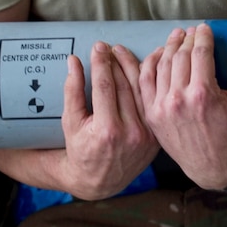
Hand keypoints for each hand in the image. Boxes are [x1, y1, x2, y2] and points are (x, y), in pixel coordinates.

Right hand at [59, 41, 159, 199]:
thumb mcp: (70, 122)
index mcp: (107, 130)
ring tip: (124, 52)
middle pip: (125, 85)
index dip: (101, 63)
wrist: (100, 180)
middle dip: (116, 61)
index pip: (105, 85)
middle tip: (109, 47)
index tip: (98, 47)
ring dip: (135, 67)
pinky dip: (150, 83)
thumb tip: (73, 60)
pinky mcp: (156, 135)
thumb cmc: (80, 149)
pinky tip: (147, 66)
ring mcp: (147, 135)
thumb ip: (72, 91)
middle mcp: (131, 132)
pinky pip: (152, 103)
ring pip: (142, 91)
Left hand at [138, 24, 226, 188]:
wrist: (213, 166)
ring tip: (176, 36)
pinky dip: (150, 64)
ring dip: (168, 46)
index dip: (203, 36)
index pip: (200, 52)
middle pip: (180, 56)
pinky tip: (160, 54)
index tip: (205, 28)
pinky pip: (145, 82)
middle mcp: (179, 99)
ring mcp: (162, 108)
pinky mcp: (151, 115)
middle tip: (192, 31)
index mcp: (203, 94)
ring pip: (161, 65)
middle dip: (187, 38)